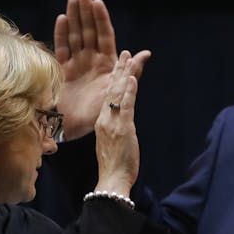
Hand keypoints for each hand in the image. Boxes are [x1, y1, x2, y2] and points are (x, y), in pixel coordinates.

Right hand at [54, 0, 150, 140]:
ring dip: (74, 17)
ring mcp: (76, 63)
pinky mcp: (62, 69)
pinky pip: (61, 47)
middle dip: (86, 12)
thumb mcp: (118, 90)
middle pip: (88, 31)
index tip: (98, 2)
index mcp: (107, 64)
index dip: (101, 19)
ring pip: (75, 35)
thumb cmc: (100, 113)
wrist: (76, 128)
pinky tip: (62, 19)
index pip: (104, 36)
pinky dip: (61, 33)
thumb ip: (130, 71)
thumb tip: (146, 53)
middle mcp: (91, 60)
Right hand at [93, 52, 140, 194]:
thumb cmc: (113, 168)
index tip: (119, 65)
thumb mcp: (112, 144)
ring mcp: (112, 122)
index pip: (107, 95)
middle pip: (110, 89)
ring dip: (124, 73)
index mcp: (102, 122)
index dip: (113, 79)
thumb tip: (122, 126)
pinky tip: (132, 78)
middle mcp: (105, 119)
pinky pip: (125, 106)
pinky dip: (129, 91)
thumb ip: (115, 131)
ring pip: (117, 93)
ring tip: (128, 57)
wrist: (111, 181)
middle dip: (119, 69)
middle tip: (124, 52)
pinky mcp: (122, 128)